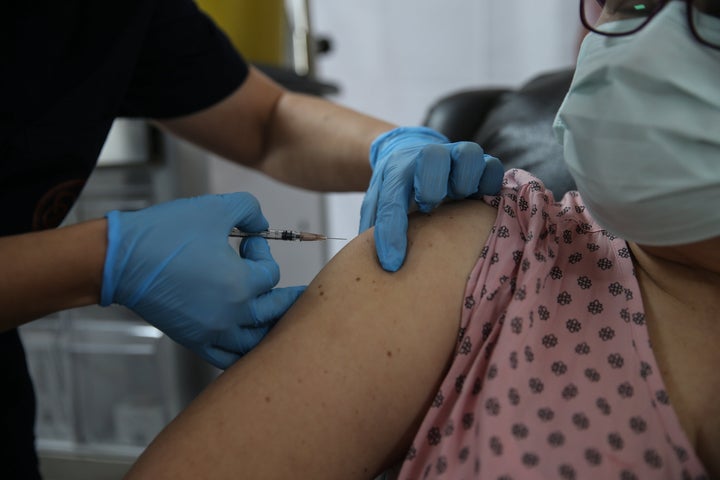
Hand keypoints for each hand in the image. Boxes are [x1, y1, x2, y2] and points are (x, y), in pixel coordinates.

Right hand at [101, 193, 304, 368]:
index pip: (271, 276)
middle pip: (273, 312)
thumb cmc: (165, 235)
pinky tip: (248, 342)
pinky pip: (228, 358)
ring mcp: (212, 332)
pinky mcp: (193, 341)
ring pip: (255, 341)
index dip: (263, 254)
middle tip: (296, 290)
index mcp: (240, 285)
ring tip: (276, 316)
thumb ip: (249, 210)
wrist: (120, 261)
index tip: (249, 241)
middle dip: (283, 295)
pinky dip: (243, 352)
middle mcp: (230, 315)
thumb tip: (262, 224)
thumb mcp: (215, 208)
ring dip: (269, 326)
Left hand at [359, 126, 503, 270]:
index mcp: (398, 169)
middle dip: (430, 186)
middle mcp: (428, 156)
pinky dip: (489, 184)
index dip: (391, 233)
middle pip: (433, 157)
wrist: (412, 153)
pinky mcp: (482, 162)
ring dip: (463, 182)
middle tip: (427, 208)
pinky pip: (494, 167)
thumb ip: (375, 225)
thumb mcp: (379, 202)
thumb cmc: (398, 187)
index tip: (391, 263)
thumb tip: (373, 264)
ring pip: (469, 155)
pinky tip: (479, 201)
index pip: (391, 199)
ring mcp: (457, 155)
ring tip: (456, 200)